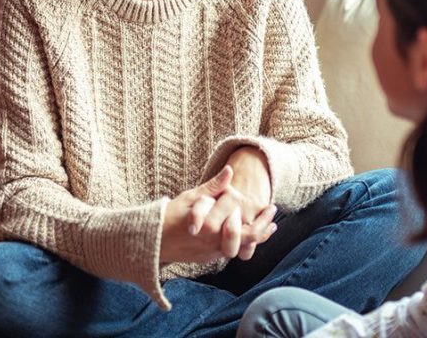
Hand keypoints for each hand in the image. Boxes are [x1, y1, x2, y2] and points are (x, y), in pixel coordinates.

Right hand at [160, 166, 277, 264]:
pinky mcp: (213, 256)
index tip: (238, 191)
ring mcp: (214, 250)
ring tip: (272, 224)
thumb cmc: (170, 217)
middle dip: (262, 220)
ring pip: (246, 244)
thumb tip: (230, 171)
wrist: (153, 242)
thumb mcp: (190, 197)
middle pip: (249, 231)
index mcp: (209, 223)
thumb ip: (212, 186)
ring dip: (261, 233)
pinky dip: (250, 242)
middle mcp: (214, 239)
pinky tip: (259, 233)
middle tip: (273, 208)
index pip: (234, 205)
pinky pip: (237, 250)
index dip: (235, 195)